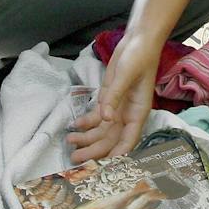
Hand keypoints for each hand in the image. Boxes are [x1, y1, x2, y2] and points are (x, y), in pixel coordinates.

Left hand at [68, 35, 159, 161]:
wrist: (138, 41)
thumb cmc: (139, 57)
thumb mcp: (126, 75)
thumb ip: (114, 96)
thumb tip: (105, 118)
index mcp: (138, 113)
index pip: (128, 141)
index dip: (116, 156)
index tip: (101, 168)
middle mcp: (127, 115)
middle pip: (110, 139)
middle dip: (93, 151)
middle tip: (75, 158)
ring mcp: (117, 108)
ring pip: (101, 131)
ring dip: (86, 138)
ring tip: (70, 142)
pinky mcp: (108, 99)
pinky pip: (96, 117)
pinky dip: (85, 123)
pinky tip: (74, 126)